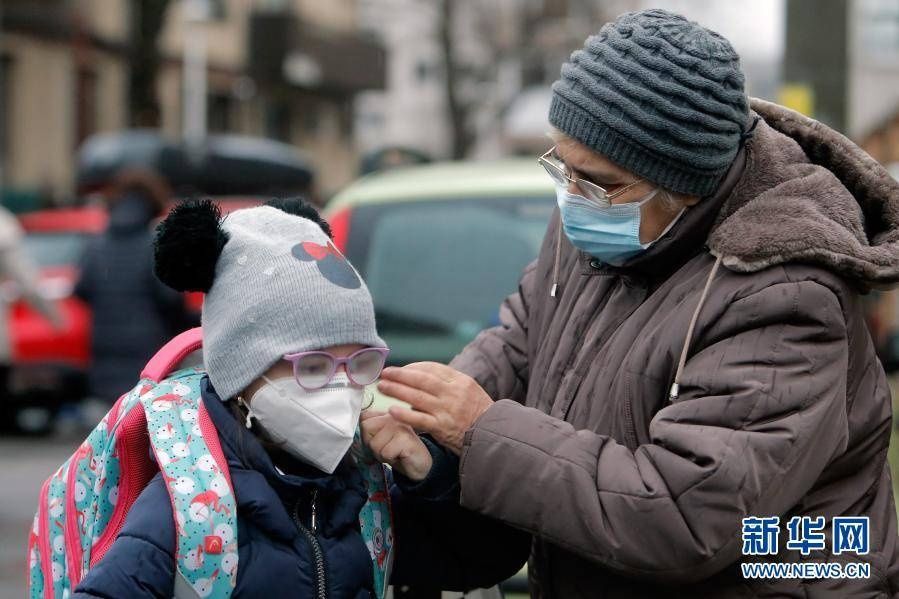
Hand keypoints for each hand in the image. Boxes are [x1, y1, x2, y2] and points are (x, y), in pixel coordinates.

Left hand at [360, 410, 432, 480]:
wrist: (419, 464)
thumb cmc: (397, 451)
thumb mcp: (380, 438)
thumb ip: (369, 430)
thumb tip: (352, 428)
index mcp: (386, 413)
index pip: (363, 418)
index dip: (367, 434)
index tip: (379, 440)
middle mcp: (393, 415)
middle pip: (366, 428)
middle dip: (373, 444)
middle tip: (387, 447)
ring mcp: (400, 425)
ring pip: (374, 443)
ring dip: (382, 454)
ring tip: (394, 452)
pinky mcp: (406, 439)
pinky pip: (385, 453)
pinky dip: (390, 459)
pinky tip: (400, 456)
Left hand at [377, 362, 492, 454]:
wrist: (492, 435)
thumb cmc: (478, 413)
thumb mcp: (469, 391)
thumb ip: (449, 384)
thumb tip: (424, 378)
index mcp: (460, 381)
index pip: (432, 368)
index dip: (414, 367)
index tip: (401, 369)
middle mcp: (453, 393)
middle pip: (421, 379)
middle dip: (400, 375)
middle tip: (384, 372)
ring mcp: (447, 410)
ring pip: (417, 397)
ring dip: (397, 390)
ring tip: (382, 386)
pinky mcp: (442, 428)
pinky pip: (419, 420)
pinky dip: (405, 415)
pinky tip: (392, 411)